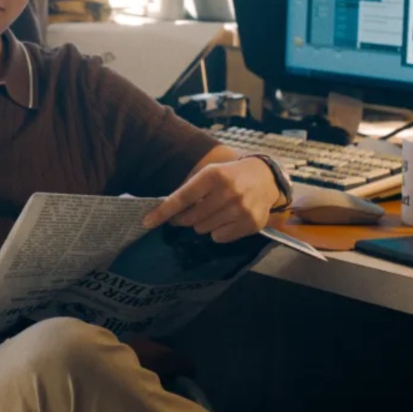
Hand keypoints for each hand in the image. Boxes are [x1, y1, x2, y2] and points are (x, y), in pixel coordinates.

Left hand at [142, 157, 280, 242]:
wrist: (265, 179)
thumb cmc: (230, 175)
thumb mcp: (210, 173)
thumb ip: (190, 190)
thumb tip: (166, 213)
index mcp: (213, 175)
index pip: (182, 198)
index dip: (163, 212)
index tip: (147, 222)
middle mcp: (228, 191)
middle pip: (191, 218)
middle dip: (184, 219)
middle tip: (186, 214)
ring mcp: (241, 209)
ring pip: (204, 229)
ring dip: (202, 224)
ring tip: (214, 212)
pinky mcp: (251, 223)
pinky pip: (219, 238)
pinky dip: (218, 232)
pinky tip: (227, 219)